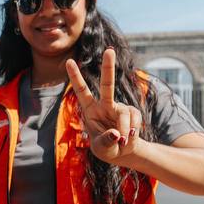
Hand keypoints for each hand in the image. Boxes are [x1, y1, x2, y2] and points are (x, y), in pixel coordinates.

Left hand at [66, 47, 143, 163]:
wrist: (123, 152)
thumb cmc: (106, 148)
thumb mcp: (101, 149)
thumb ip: (106, 141)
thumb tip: (117, 133)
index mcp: (90, 110)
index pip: (81, 91)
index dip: (75, 77)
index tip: (68, 61)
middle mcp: (105, 105)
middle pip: (108, 85)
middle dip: (108, 67)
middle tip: (109, 50)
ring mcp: (120, 107)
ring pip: (124, 114)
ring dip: (125, 131)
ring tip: (123, 142)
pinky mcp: (133, 112)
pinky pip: (135, 120)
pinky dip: (133, 132)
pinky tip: (130, 137)